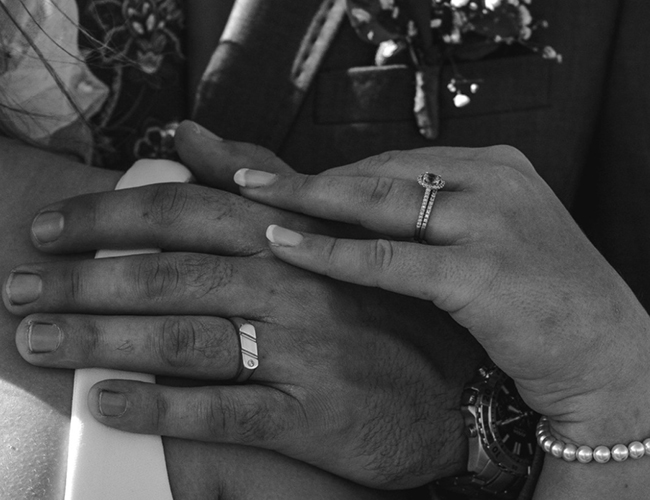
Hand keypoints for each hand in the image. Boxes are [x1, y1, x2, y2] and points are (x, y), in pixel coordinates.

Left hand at [2, 122, 484, 488]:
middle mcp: (296, 288)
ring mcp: (304, 353)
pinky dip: (160, 407)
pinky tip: (109, 403)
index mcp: (296, 239)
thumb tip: (188, 138)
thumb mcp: (333, 232)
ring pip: (187, 339)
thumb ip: (258, 181)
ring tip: (41, 341)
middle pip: (171, 276)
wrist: (458, 389)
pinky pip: (224, 410)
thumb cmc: (387, 307)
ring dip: (103, 341)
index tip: (54, 229)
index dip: (111, 216)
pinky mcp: (312, 416)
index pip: (187, 213)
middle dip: (84, 283)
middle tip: (22, 291)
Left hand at [233, 145, 649, 447]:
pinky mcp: (482, 272)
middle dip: (311, 178)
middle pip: (380, 171)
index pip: (399, 161)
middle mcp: (494, 182)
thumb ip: (441, 220)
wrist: (608, 356)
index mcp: (497, 169)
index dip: (338, 175)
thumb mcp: (494, 241)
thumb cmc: (544, 303)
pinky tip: (287, 245)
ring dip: (308, 199)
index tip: (292, 187)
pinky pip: (390, 258)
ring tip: (253, 197)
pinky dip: (333, 252)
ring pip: (378, 201)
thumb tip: (366, 214)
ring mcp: (490, 222)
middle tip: (251, 179)